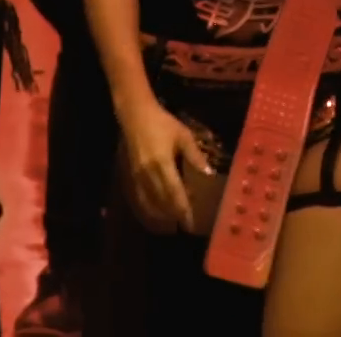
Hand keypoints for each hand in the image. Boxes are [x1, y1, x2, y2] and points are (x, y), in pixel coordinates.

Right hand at [116, 100, 210, 233]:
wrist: (135, 115)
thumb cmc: (162, 123)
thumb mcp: (183, 136)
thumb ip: (195, 156)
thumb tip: (208, 173)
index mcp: (162, 163)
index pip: (174, 193)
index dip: (183, 209)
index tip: (191, 222)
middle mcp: (149, 173)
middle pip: (162, 201)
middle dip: (174, 215)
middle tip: (187, 225)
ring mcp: (138, 176)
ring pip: (150, 202)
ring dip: (162, 215)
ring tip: (174, 223)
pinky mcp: (132, 175)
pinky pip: (140, 197)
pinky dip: (148, 209)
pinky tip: (156, 214)